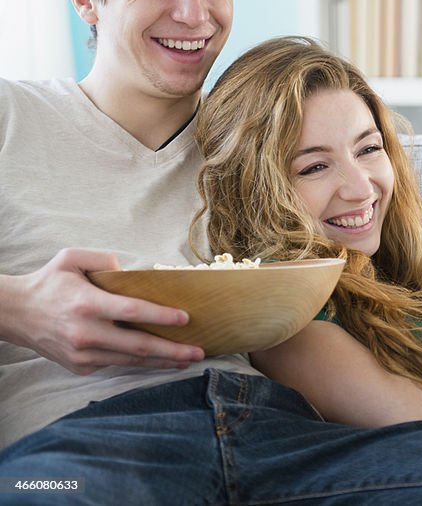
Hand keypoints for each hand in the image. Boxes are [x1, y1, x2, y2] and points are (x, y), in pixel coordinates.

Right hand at [4, 249, 204, 373]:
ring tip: (188, 359)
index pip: (132, 311)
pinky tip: (160, 359)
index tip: (186, 319)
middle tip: (199, 352)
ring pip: (131, 361)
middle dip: (172, 351)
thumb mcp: (72, 258)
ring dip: (162, 362)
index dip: (161, 316)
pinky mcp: (81, 366)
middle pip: (138, 346)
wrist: (15, 313)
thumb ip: (104, 260)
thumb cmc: (49, 282)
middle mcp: (85, 333)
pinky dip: (140, 362)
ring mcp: (83, 354)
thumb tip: (133, 274)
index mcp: (86, 304)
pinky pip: (117, 363)